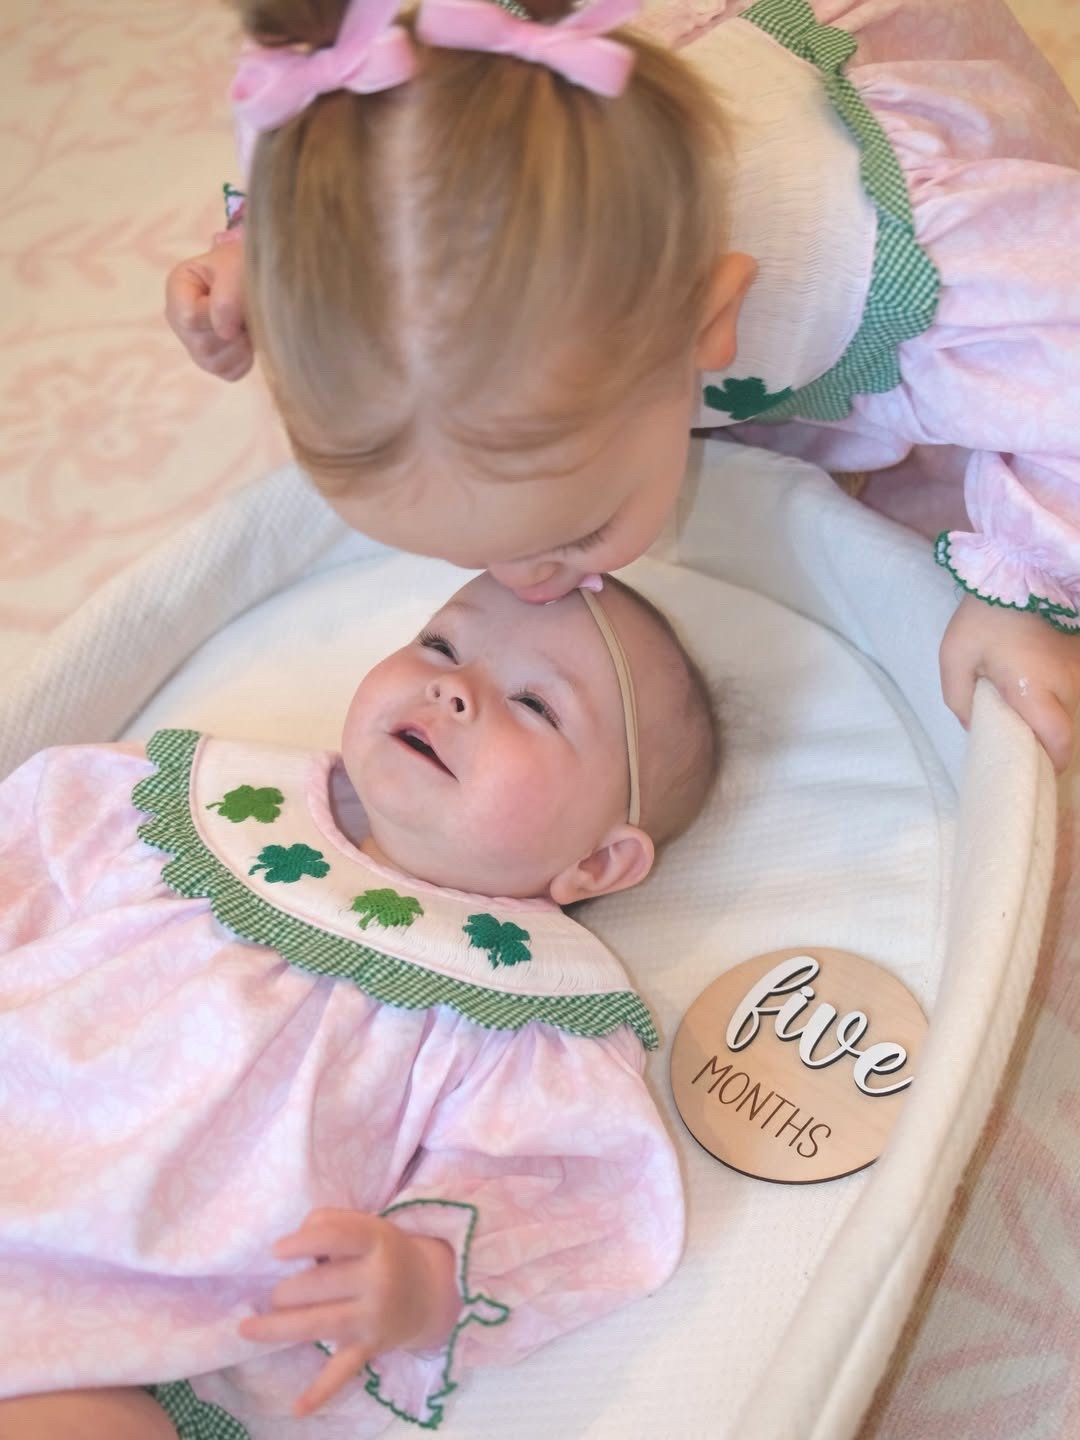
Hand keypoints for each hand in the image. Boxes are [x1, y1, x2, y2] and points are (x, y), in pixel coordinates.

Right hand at [164, 240, 251, 380]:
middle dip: (232, 332)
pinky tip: (249, 339)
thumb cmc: (244, 266)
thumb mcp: (236, 267)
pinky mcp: (214, 363)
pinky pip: (229, 373)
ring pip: (213, 363)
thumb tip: (225, 333)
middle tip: (246, 312)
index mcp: (178, 288)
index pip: (189, 318)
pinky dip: (245, 359)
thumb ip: (227, 297)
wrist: (258, 278)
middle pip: (201, 345)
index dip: (217, 316)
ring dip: (241, 347)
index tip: (238, 302)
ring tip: (248, 324)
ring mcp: (194, 344)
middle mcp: (179, 319)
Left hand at [239, 1208, 459, 1417]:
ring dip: (279, 1327)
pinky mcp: (369, 1349)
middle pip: (319, 1284)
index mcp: (377, 1241)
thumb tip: (292, 1245)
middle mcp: (378, 1280)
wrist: (428, 1291)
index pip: (336, 1237)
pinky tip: (297, 1409)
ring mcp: (373, 1318)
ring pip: (319, 1324)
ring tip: (248, 1327)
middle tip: (278, 1293)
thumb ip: (330, 1223)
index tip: (275, 1251)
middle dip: (287, 1289)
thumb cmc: (384, 1252)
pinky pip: (343, 1372)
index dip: (302, 1243)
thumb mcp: (367, 1225)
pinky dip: (320, 1392)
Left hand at [940, 595, 1079, 772]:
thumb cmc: (984, 615)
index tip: (1037, 769)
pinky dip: (1054, 692)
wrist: (1018, 569)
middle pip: (1065, 727)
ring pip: (1069, 706)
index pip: (1058, 741)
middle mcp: (1067, 682)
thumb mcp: (955, 658)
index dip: (1052, 762)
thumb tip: (974, 725)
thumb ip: (960, 700)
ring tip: (1021, 708)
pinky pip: (1071, 685)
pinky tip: (1032, 684)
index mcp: (1035, 689)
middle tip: (1018, 739)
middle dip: (1045, 740)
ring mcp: (1079, 667)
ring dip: (1049, 713)